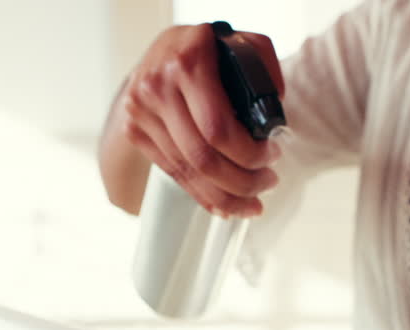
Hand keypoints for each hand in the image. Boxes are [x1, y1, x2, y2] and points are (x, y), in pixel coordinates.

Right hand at [122, 24, 283, 217]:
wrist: (164, 49)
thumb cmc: (211, 48)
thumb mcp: (244, 44)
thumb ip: (265, 70)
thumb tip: (274, 118)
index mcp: (188, 62)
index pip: (218, 129)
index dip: (249, 153)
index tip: (273, 155)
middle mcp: (158, 87)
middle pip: (203, 158)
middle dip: (242, 181)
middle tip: (268, 183)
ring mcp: (142, 111)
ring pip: (188, 172)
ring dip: (226, 196)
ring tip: (253, 202)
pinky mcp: (136, 132)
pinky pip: (174, 173)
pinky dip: (203, 195)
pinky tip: (225, 205)